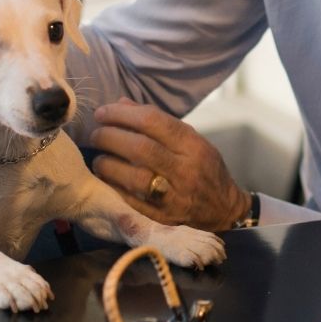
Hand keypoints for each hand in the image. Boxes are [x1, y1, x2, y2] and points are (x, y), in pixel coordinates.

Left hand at [89, 99, 250, 231]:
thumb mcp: (191, 139)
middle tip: (96, 134)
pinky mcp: (163, 218)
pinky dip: (113, 186)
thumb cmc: (204, 168)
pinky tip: (105, 177)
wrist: (224, 210)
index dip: (122, 114)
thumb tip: (121, 104)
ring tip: (99, 157)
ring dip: (108, 164)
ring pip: (133, 177)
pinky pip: (131, 201)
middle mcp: (185, 170)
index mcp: (193, 145)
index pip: (153, 122)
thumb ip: (157, 122)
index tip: (103, 113)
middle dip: (110, 137)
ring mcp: (174, 196)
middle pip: (140, 148)